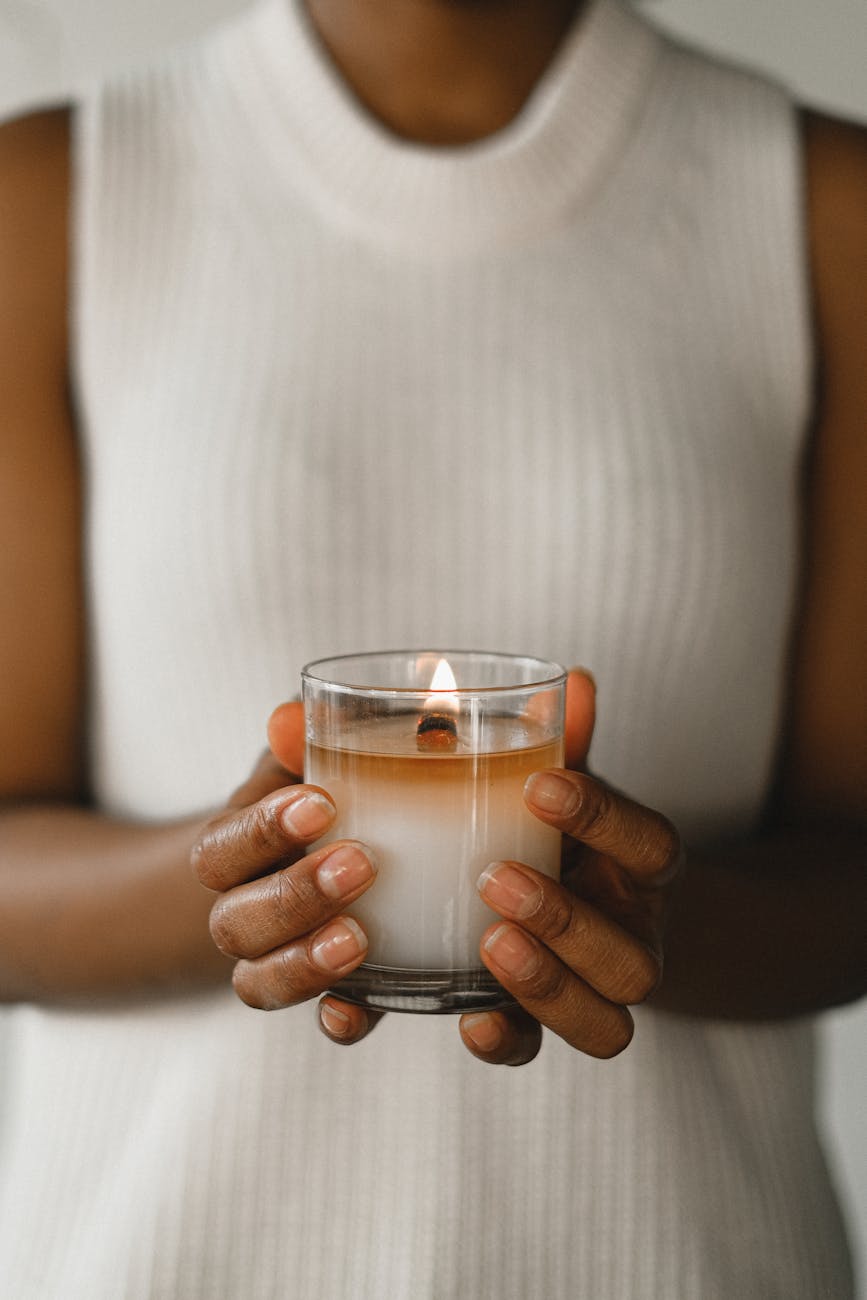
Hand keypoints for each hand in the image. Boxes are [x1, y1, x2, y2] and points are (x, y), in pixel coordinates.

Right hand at [191, 737, 378, 1039]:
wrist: (317, 860)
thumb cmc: (319, 797)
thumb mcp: (307, 763)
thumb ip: (300, 741)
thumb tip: (290, 716)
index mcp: (233, 850)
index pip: (219, 850)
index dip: (261, 832)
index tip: (321, 803)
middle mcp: (241, 912)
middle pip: (234, 923)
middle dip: (292, 897)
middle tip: (360, 864)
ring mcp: (279, 960)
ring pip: (258, 983)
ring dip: (304, 963)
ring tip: (360, 938)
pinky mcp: (331, 992)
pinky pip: (322, 1020)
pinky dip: (340, 1019)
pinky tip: (360, 1009)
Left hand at [459, 671, 683, 1065]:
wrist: (586, 907)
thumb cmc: (559, 830)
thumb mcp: (562, 780)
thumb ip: (562, 739)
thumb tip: (573, 682)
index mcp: (642, 868)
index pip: (652, 845)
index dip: (605, 819)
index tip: (541, 784)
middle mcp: (633, 937)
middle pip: (632, 958)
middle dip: (566, 922)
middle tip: (496, 878)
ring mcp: (593, 992)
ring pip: (604, 1023)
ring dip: (545, 986)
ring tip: (486, 940)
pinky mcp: (542, 1024)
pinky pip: (536, 1050)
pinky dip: (503, 1039)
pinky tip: (465, 1020)